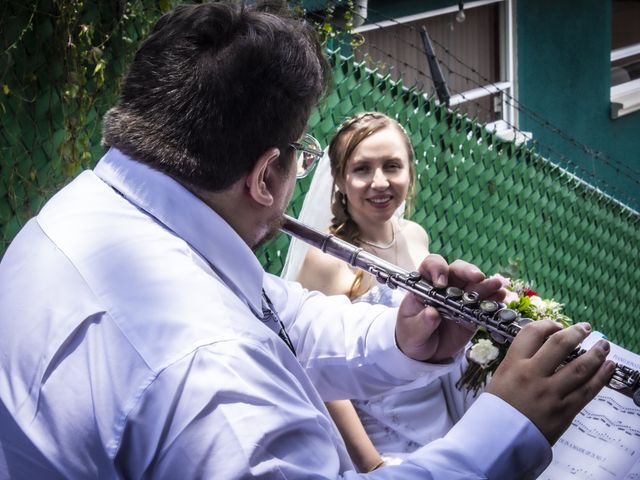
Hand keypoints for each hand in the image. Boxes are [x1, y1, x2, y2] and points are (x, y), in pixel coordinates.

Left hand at [395, 254, 505, 361]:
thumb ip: (421, 323)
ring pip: (474, 284)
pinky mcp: (472, 313)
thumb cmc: (411, 336)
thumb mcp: (411, 331)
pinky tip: (500, 299)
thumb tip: (432, 314)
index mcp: (425, 285)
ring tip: (497, 286)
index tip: (441, 284)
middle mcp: (445, 287)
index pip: (431, 266)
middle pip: (457, 270)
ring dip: (486, 284)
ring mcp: (460, 299)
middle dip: (468, 271)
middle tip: (478, 277)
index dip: (437, 269)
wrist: (425, 353)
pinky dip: (494, 300)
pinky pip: (484, 303)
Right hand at [486, 320, 614, 444]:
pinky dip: (601, 377)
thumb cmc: (497, 409)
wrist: (499, 441)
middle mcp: (532, 375)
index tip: (556, 325)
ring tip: (604, 345)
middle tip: (586, 328)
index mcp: (512, 365)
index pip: (532, 333)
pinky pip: (587, 391)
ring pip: (580, 367)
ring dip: (596, 353)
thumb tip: (542, 350)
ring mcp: (550, 393)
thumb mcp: (500, 378)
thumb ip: (519, 363)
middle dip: (576, 333)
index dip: (547, 324)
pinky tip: (609, 367)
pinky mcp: (564, 411)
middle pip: (559, 345)